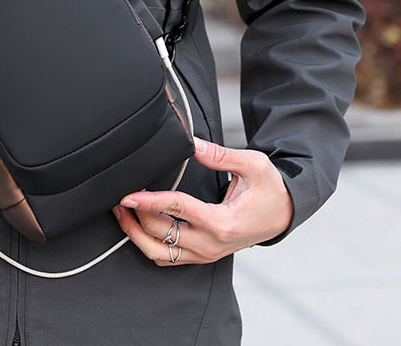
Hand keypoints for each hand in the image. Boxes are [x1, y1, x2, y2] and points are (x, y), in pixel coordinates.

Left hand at [112, 137, 293, 265]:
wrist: (282, 215)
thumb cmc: (269, 189)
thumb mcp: (253, 165)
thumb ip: (221, 155)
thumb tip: (193, 143)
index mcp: (222, 222)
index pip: (176, 209)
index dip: (149, 201)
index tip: (128, 194)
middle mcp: (211, 244)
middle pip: (160, 234)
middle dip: (134, 216)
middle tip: (118, 197)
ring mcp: (205, 254)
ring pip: (158, 253)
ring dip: (135, 234)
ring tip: (121, 212)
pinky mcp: (202, 256)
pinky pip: (167, 258)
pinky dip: (148, 243)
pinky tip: (137, 225)